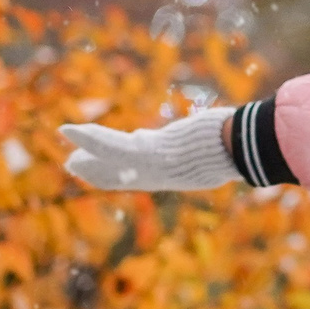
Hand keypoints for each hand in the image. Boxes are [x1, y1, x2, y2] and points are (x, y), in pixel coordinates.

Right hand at [60, 109, 238, 191]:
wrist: (240, 147)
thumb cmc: (233, 146)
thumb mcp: (205, 151)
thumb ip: (183, 148)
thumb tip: (161, 137)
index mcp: (171, 175)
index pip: (136, 178)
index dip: (114, 175)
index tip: (99, 171)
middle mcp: (156, 175)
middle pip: (118, 175)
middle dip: (95, 170)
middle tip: (74, 165)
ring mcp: (149, 165)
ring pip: (110, 159)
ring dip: (87, 151)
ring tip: (69, 146)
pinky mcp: (146, 152)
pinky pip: (111, 146)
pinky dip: (88, 138)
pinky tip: (70, 130)